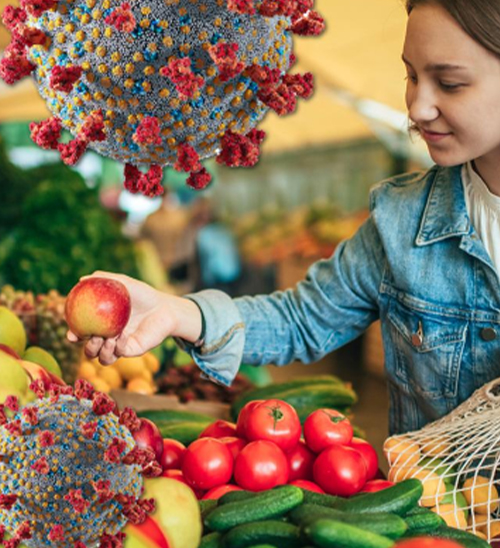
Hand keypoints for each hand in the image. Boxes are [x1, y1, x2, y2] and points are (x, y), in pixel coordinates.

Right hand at [66, 271, 201, 364]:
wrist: (165, 307)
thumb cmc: (144, 295)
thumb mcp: (123, 283)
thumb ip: (103, 279)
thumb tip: (81, 280)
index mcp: (103, 324)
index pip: (83, 333)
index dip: (74, 336)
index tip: (71, 334)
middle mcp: (109, 337)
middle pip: (90, 351)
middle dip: (87, 348)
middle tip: (93, 336)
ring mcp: (120, 346)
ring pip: (102, 359)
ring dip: (100, 351)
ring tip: (107, 338)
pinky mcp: (132, 350)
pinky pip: (120, 353)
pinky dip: (118, 347)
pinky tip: (123, 335)